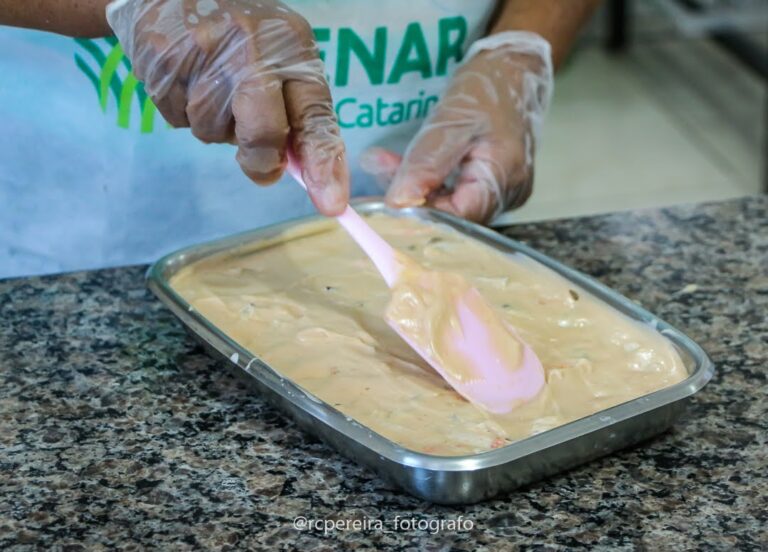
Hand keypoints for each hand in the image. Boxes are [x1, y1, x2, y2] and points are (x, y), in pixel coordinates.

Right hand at [107, 0, 347, 214]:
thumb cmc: (242, 31)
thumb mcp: (281, 56)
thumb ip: (296, 111)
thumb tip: (309, 175)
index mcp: (291, 47)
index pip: (315, 115)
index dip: (324, 163)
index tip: (331, 204)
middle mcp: (251, 50)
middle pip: (262, 136)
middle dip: (260, 160)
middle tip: (260, 161)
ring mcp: (202, 57)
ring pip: (213, 134)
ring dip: (217, 126)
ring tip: (212, 83)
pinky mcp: (162, 66)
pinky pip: (179, 121)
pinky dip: (184, 111)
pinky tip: (187, 78)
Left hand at [361, 32, 552, 222]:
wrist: (512, 68)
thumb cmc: (488, 88)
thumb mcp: (451, 120)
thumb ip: (425, 164)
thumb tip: (398, 202)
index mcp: (504, 179)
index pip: (457, 218)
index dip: (420, 214)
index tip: (388, 198)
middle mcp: (508, 193)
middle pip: (454, 214)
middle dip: (414, 197)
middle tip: (382, 168)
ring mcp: (503, 191)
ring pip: (451, 204)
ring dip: (417, 187)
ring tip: (387, 161)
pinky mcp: (492, 183)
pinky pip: (456, 193)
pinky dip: (430, 181)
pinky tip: (407, 165)